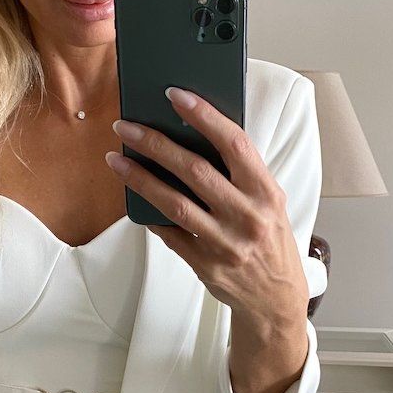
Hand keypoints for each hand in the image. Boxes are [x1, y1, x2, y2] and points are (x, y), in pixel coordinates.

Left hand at [107, 87, 308, 323]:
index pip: (234, 144)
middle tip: (126, 127)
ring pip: (174, 203)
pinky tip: (132, 197)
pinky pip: (169, 234)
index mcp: (266, 192)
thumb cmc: (269, 238)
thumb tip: (192, 137)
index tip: (176, 95)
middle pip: (194, 170)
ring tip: (116, 159)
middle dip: (155, 143)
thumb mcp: (269, 202)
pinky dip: (149, 214)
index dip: (204, 116)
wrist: (276, 298)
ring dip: (140, 178)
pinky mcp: (206, 266)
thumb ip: (240, 174)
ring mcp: (225, 243)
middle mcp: (248, 216)